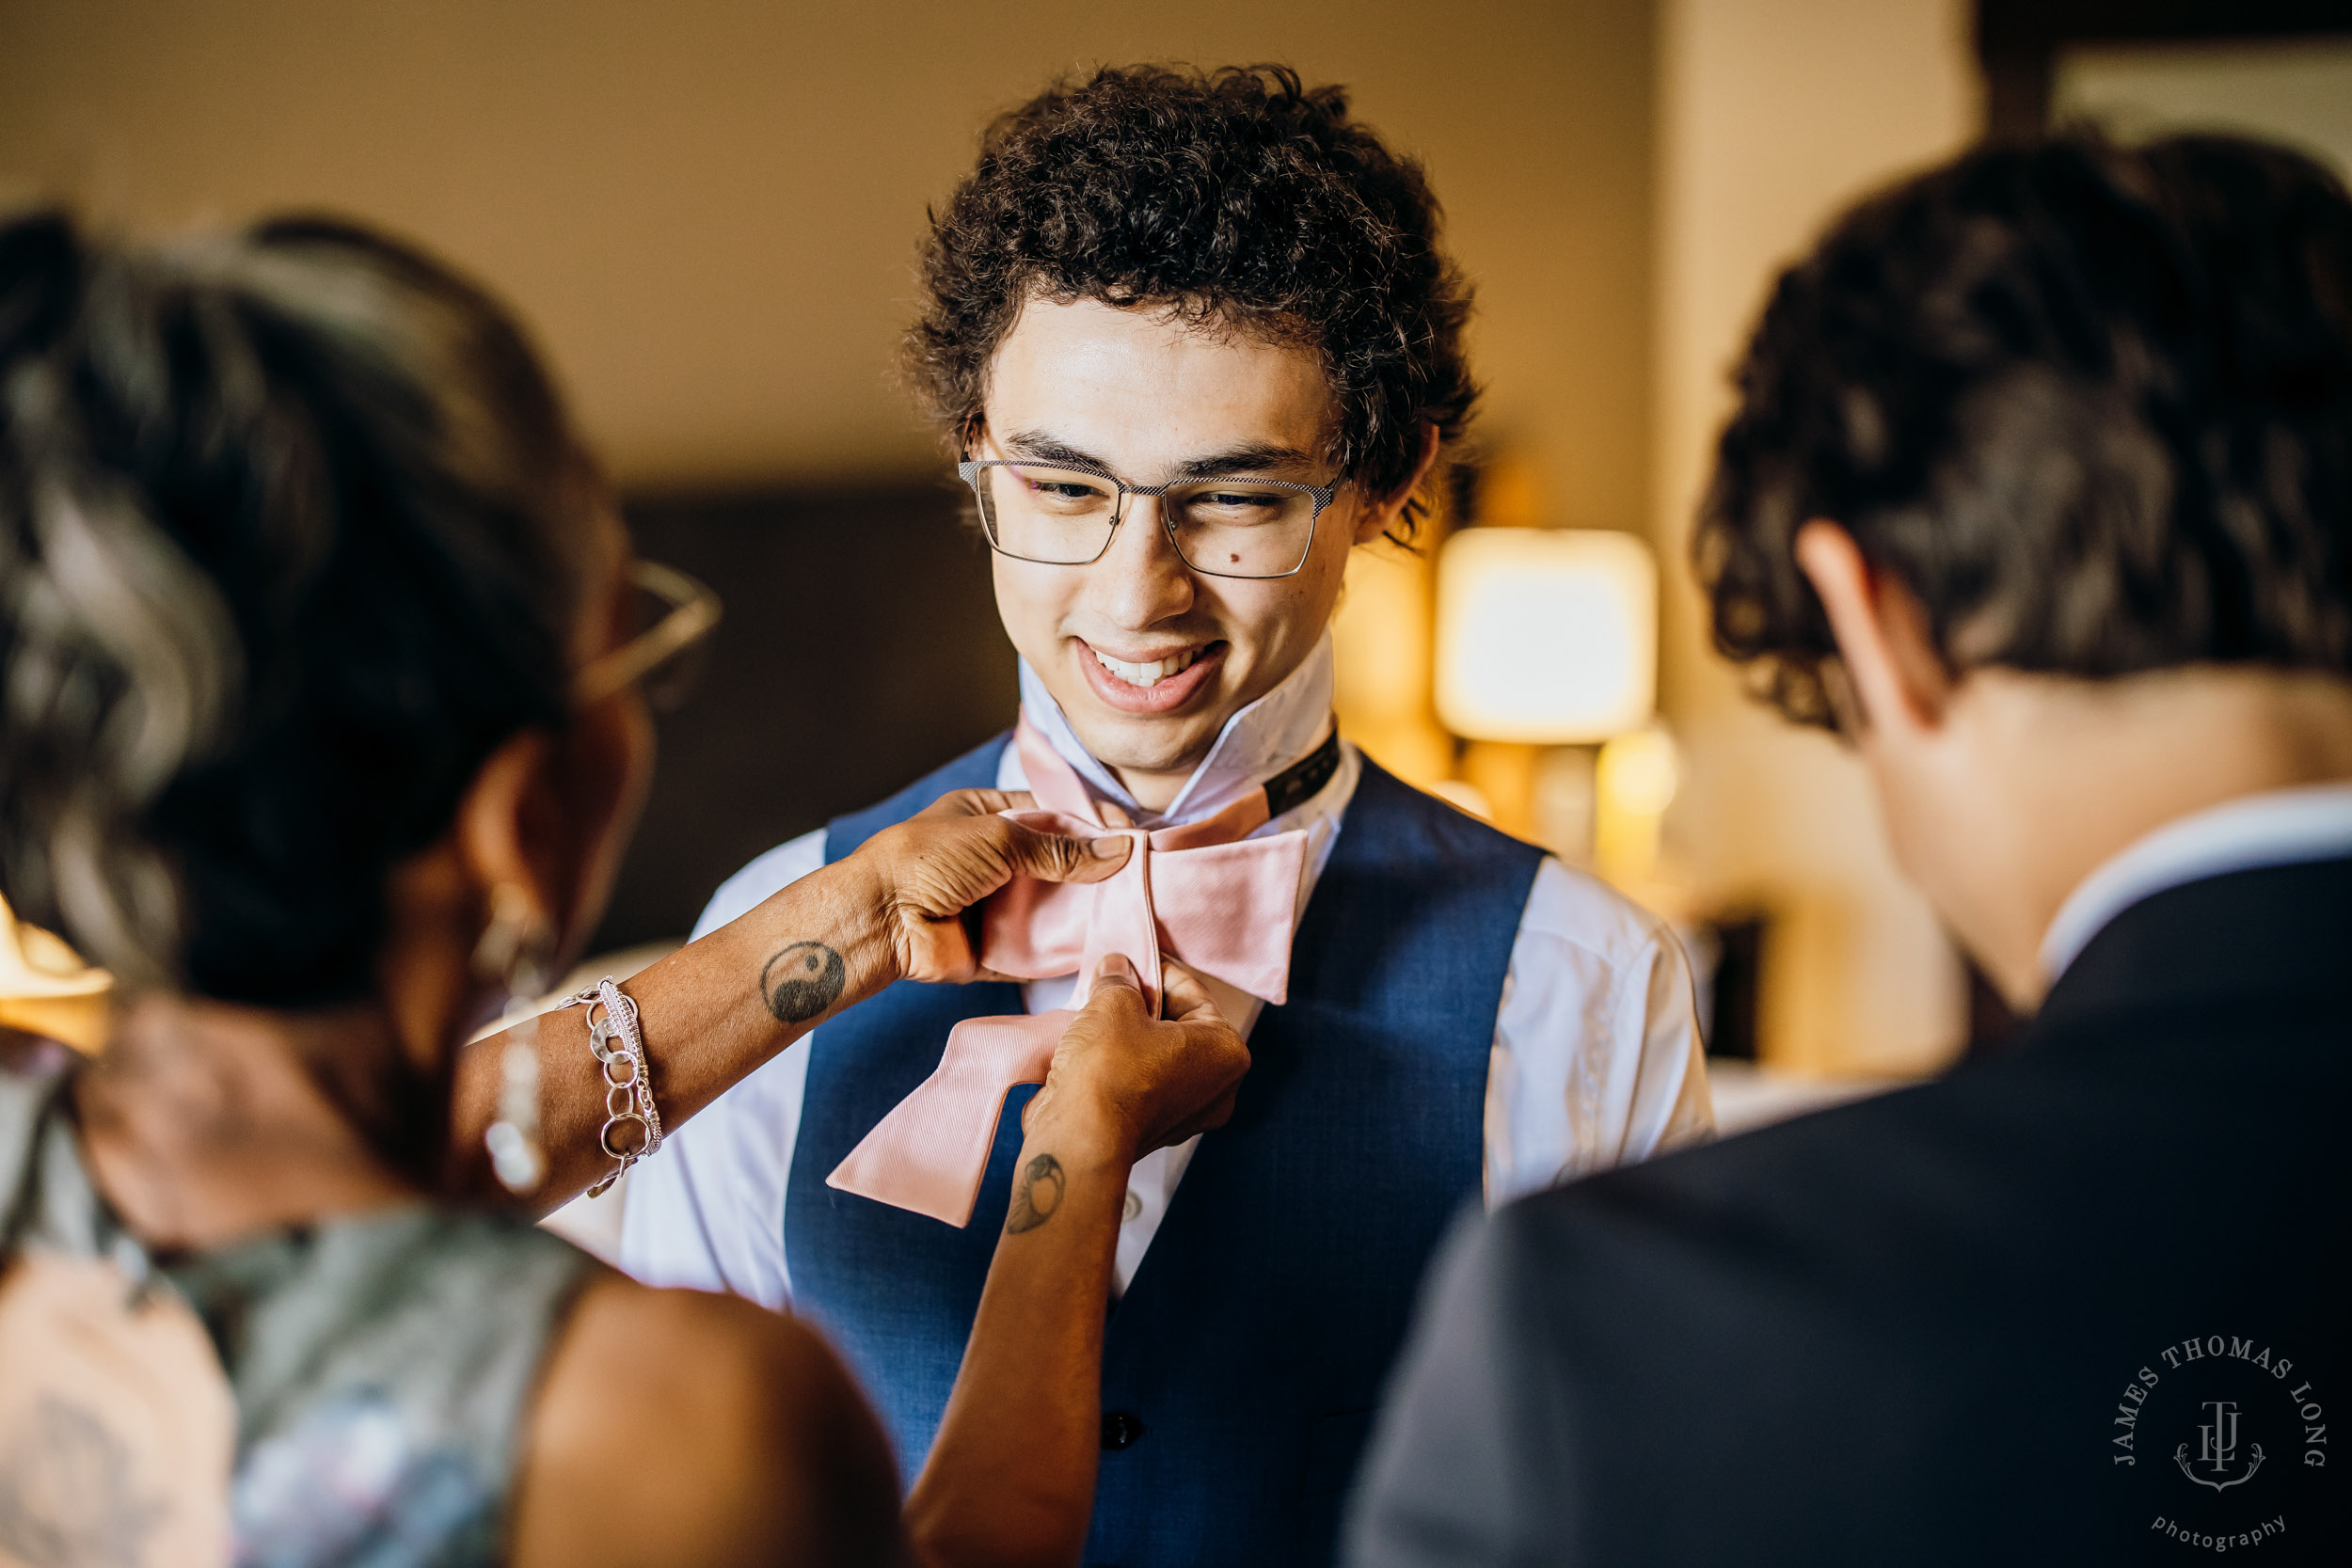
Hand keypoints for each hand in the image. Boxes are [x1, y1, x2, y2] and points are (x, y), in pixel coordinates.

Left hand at [845, 789, 1129, 985]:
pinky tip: (1104, 948)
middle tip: (1143, 880)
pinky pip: (1037, 952)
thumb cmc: (928, 860)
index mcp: (986, 818)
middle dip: (1094, 874)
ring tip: (1134, 914)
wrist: (880, 919)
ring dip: (1084, 913)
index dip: (1089, 826)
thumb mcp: (999, 838)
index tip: (1132, 837)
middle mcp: (992, 862)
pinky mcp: (994, 950)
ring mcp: (994, 908)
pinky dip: (1065, 952)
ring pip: (1051, 910)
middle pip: (1056, 866)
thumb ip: (1060, 849)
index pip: (1050, 817)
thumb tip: (1119, 849)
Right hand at [1023, 956, 1250, 1163]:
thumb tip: (1117, 969)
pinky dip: (1124, 1063)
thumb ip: (1120, 978)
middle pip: (1180, 1025)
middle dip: (1145, 1003)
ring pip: (1160, 1055)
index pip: (1193, 992)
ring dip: (1132, 1033)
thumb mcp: (1114, 1002)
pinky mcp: (1155, 1130)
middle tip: (1113, 985)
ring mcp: (1188, 1115)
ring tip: (1098, 1014)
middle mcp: (1218, 1088)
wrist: (1078, 1138)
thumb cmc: (1109, 1069)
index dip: (1157, 970)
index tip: (1132, 959)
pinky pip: (1144, 1082)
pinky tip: (1095, 1048)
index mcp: (1227, 1052)